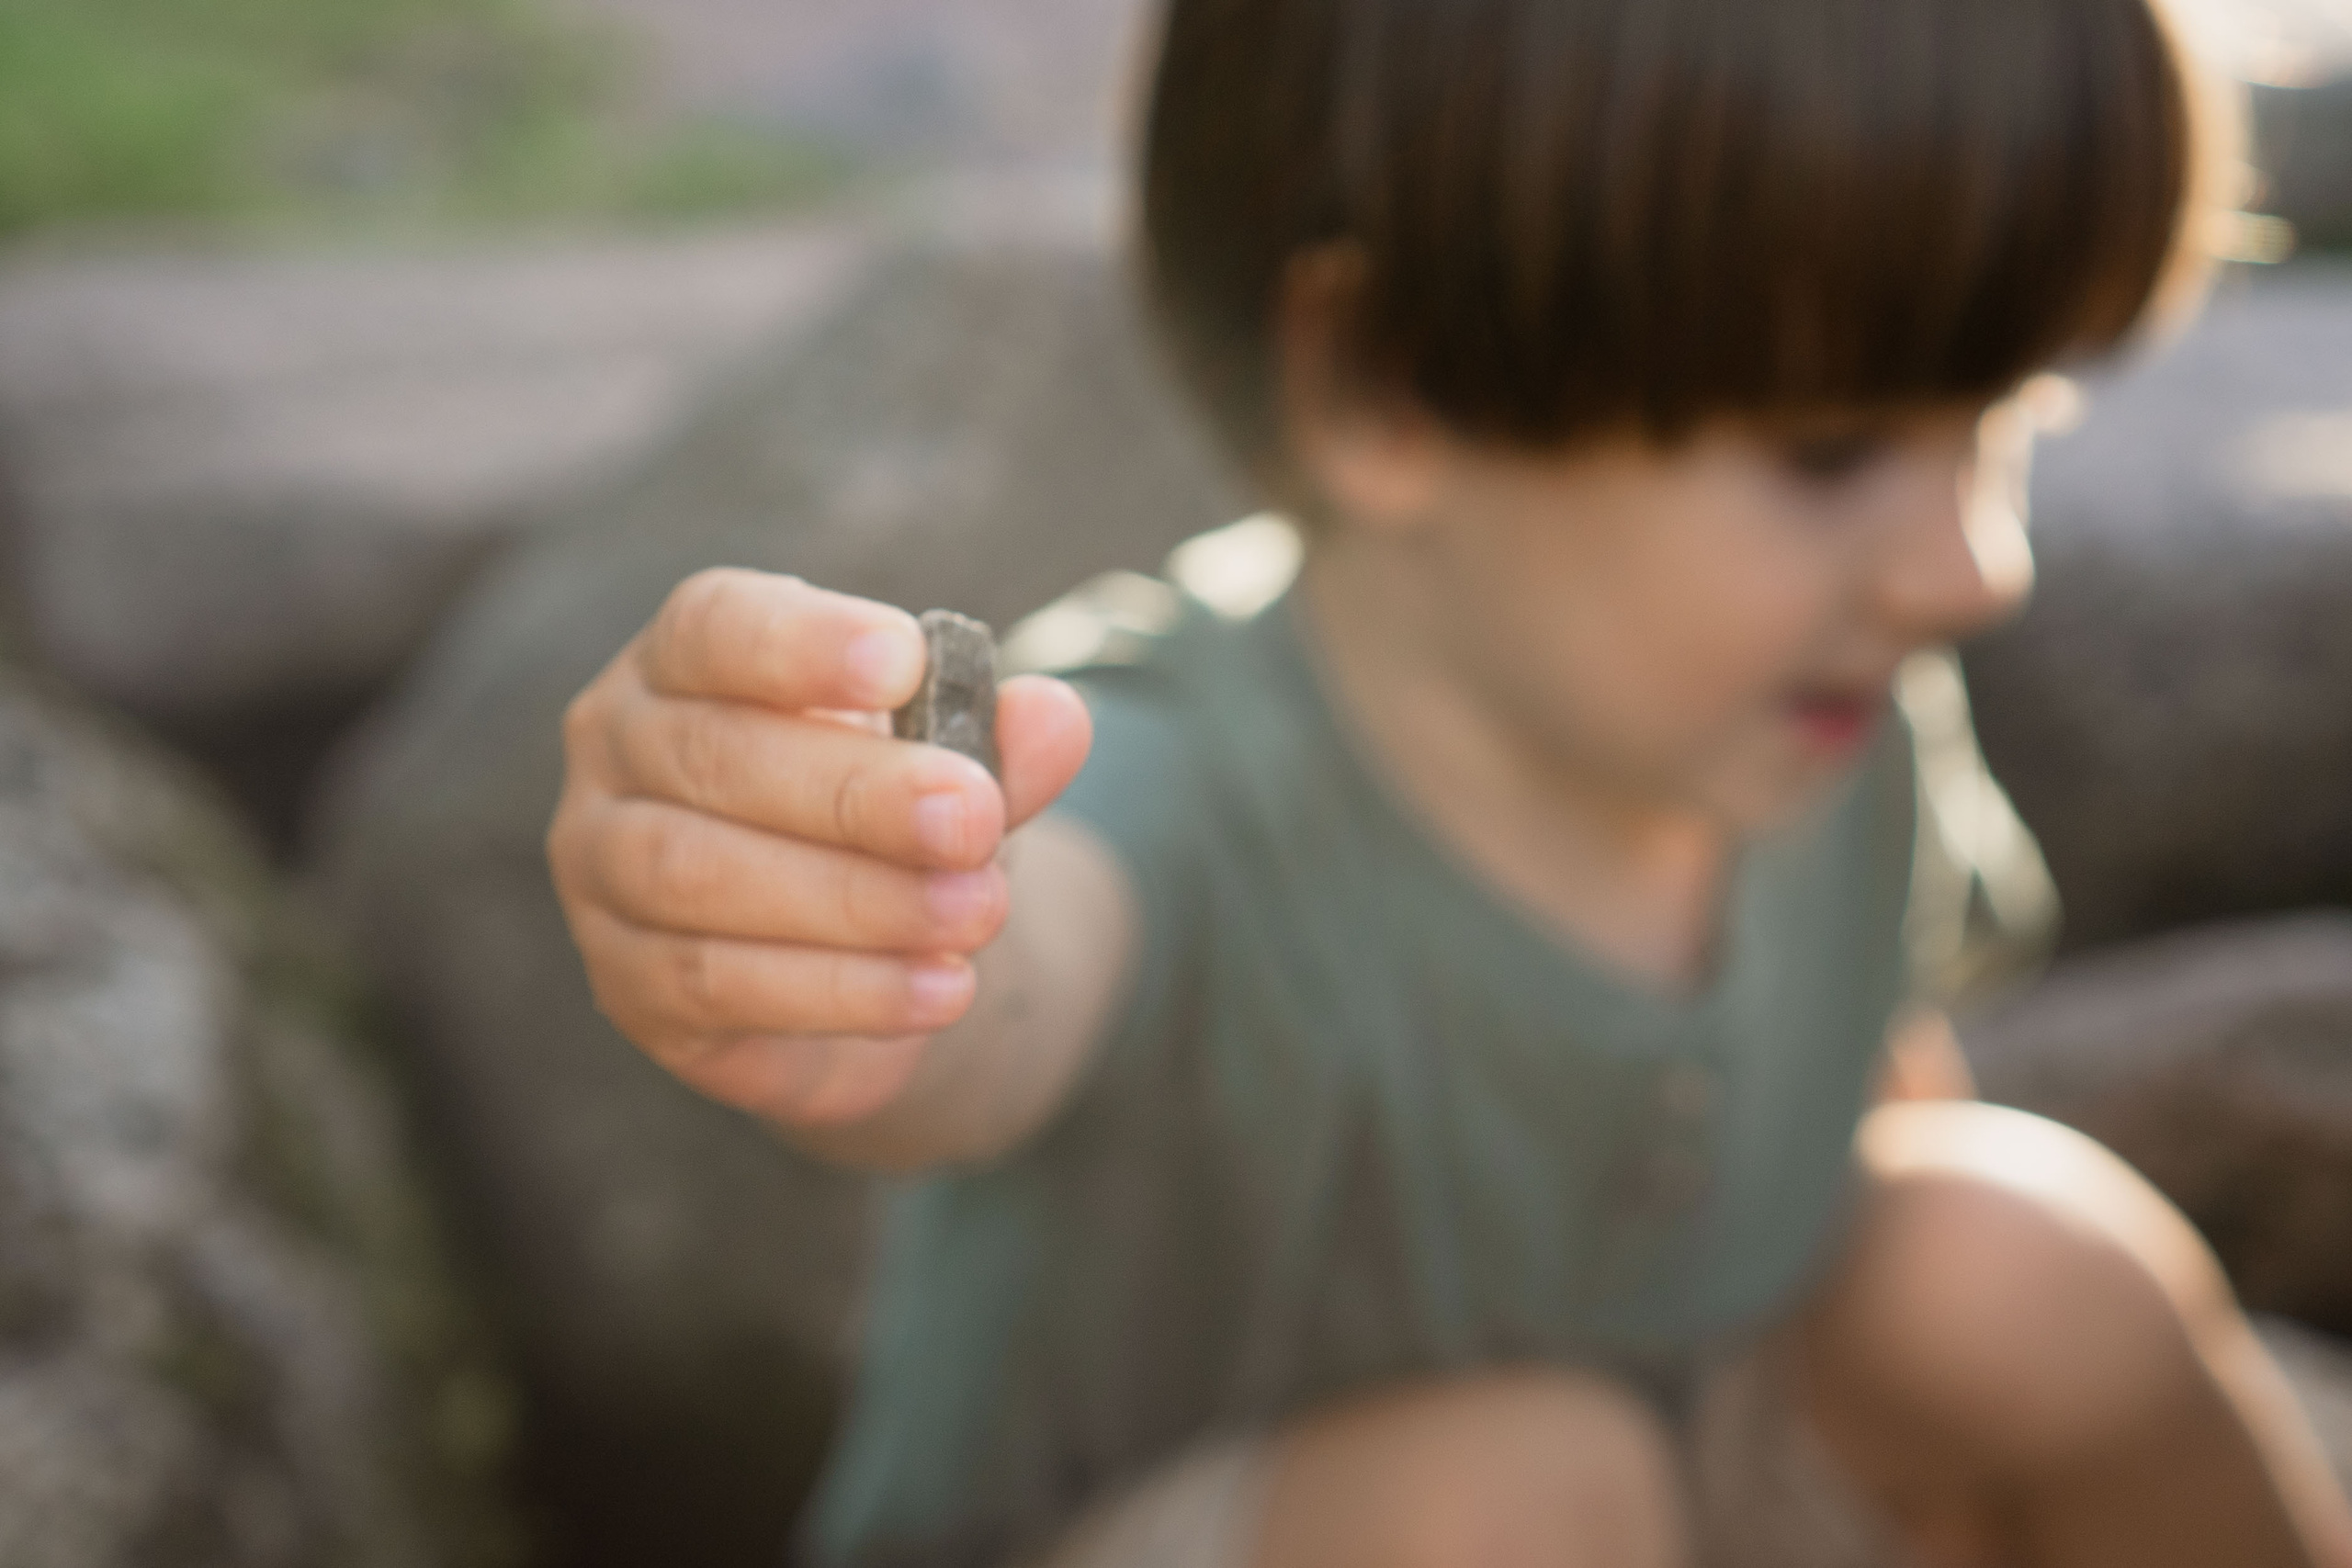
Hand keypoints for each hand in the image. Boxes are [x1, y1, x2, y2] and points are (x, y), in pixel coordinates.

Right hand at [547, 569, 1091, 1128]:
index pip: (716, 626)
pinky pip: (713, 983)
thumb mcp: (948, 770)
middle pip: (718, 757)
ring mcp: (602, 869)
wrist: (855, 960)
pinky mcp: (628, 984)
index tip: (906, 662)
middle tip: (973, 820)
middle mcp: (619, 749)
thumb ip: (995, 745)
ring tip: (978, 913)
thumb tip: (1057, 716)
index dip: (803, 643)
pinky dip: (839, 989)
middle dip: (858, 792)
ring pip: (703, 875)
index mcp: (687, 659)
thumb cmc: (885, 821)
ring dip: (857, 899)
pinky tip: (939, 988)